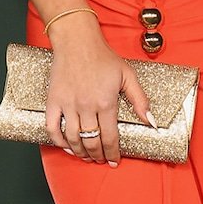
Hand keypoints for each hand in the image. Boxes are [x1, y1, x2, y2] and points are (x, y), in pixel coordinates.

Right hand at [44, 15, 150, 165]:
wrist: (78, 42)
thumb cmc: (104, 57)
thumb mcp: (127, 75)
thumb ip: (140, 99)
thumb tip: (150, 121)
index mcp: (106, 102)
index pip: (110, 138)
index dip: (113, 154)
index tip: (114, 161)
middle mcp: (86, 106)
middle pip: (92, 142)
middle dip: (97, 156)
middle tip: (101, 160)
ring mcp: (68, 105)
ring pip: (72, 139)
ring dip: (80, 152)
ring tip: (87, 157)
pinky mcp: (53, 101)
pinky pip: (52, 128)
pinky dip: (58, 141)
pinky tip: (66, 145)